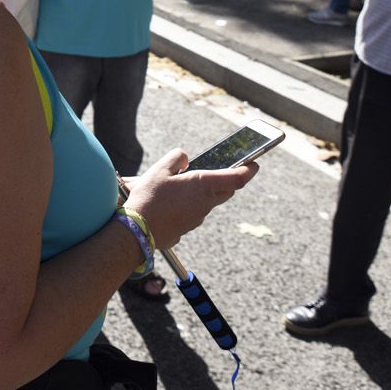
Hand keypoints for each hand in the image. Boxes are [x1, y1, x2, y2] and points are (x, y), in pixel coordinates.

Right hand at [120, 149, 256, 252]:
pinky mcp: (187, 227)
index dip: (248, 169)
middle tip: (221, 171)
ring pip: (208, 202)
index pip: (236, 178)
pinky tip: (170, 201)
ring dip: (203, 192)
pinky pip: (193, 212)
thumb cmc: (148, 198)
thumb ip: (176, 158)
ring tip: (181, 184)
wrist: (137, 231)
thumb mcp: (159, 169)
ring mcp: (198, 217)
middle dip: (227, 180)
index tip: (254, 163)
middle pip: (226, 191)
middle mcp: (205, 203)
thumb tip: (185, 159)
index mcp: (203, 185)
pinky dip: (188, 204)